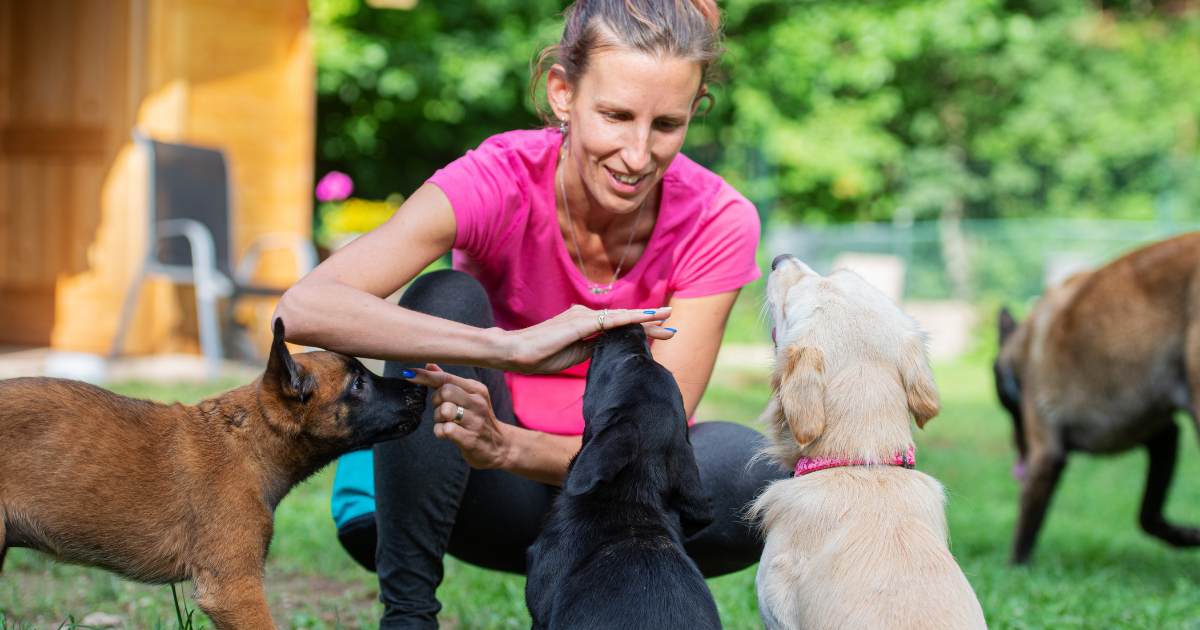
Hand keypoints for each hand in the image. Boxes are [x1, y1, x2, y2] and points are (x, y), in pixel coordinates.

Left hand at [403, 364, 509, 468]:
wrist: (499, 446)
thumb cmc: (478, 419)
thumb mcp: (469, 397)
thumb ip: (448, 381)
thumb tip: (428, 364)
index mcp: (476, 389)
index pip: (447, 378)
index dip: (425, 376)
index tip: (408, 373)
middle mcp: (478, 403)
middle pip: (445, 391)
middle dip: (435, 399)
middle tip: (440, 407)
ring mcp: (475, 421)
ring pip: (445, 410)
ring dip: (438, 417)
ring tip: (445, 421)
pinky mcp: (470, 439)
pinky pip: (445, 430)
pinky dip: (439, 431)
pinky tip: (447, 433)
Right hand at [501, 305, 673, 373]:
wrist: (513, 352)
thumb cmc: (539, 357)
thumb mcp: (574, 356)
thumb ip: (593, 350)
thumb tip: (612, 351)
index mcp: (584, 325)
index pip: (617, 327)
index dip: (640, 329)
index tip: (660, 333)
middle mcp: (585, 316)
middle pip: (623, 320)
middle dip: (649, 323)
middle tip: (672, 327)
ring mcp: (582, 317)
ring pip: (620, 319)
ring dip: (645, 320)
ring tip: (666, 321)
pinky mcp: (579, 323)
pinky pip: (609, 321)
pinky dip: (630, 319)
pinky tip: (646, 319)